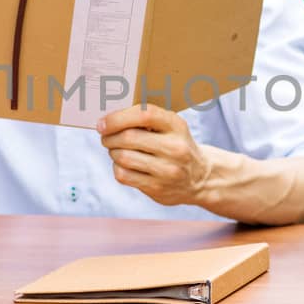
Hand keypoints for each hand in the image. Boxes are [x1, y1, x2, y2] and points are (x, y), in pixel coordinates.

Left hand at [97, 104, 212, 206]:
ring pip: (123, 157)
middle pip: (129, 138)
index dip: (118, 118)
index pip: (144, 115)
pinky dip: (117, 168)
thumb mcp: (172, 127)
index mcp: (177, 126)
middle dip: (109, 137)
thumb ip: (147, 119)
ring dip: (113, 152)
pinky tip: (124, 165)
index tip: (102, 123)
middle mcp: (175, 148)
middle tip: (105, 137)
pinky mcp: (158, 188)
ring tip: (116, 150)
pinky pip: (124, 175)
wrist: (201, 178)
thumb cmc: (176, 145)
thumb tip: (109, 117)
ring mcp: (167, 170)